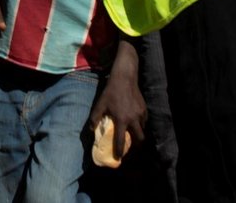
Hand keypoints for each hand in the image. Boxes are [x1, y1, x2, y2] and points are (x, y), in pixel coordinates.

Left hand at [89, 38, 146, 157]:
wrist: (125, 77)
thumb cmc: (111, 91)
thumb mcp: (100, 104)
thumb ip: (95, 117)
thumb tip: (91, 130)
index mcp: (121, 120)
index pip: (121, 140)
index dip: (119, 151)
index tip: (118, 158)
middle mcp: (133, 119)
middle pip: (139, 139)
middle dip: (136, 146)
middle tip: (131, 147)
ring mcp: (141, 114)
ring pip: (143, 130)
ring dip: (138, 134)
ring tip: (133, 134)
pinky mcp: (145, 108)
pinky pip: (144, 121)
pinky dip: (141, 124)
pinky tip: (135, 122)